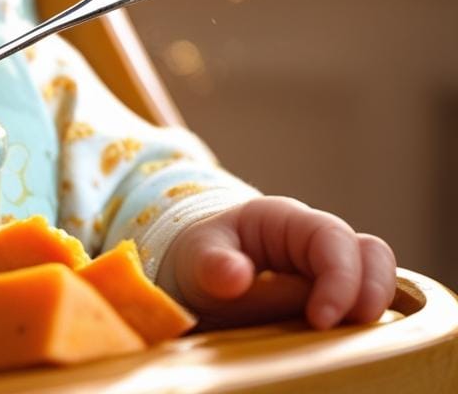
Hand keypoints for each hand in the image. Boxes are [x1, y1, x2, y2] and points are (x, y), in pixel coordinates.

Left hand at [156, 196, 396, 330]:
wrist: (198, 276)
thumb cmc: (200, 258)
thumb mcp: (196, 257)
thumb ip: (213, 265)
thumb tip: (236, 276)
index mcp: (285, 221)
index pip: (332, 238)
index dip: (339, 277)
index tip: (320, 320)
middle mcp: (317, 242)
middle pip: (371, 255)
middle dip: (371, 293)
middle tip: (352, 334)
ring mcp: (330, 272)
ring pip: (377, 281)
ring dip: (372, 312)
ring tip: (351, 346)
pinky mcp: (333, 301)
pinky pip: (362, 309)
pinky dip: (362, 328)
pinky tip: (343, 351)